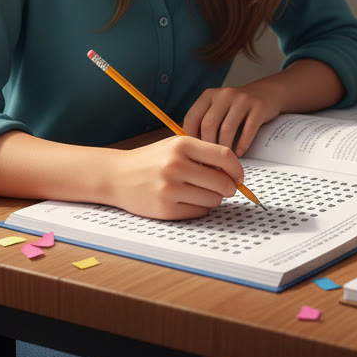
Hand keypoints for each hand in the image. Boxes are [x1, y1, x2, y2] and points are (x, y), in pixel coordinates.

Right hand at [106, 135, 243, 220]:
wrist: (117, 175)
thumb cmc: (151, 160)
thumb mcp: (176, 146)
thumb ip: (203, 154)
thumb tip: (233, 173)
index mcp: (182, 144)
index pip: (224, 156)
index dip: (237, 169)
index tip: (239, 177)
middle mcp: (176, 165)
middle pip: (221, 181)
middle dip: (228, 187)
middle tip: (225, 188)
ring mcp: (170, 188)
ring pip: (212, 199)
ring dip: (214, 198)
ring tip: (202, 192)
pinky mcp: (165, 209)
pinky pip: (198, 212)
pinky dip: (200, 208)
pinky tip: (190, 201)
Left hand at [181, 81, 285, 156]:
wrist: (265, 93)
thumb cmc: (236, 108)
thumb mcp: (217, 108)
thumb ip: (203, 123)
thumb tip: (190, 150)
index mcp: (209, 95)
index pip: (192, 118)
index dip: (190, 139)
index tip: (193, 155)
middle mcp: (224, 95)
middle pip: (209, 124)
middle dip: (208, 147)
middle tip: (209, 164)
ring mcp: (242, 99)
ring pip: (227, 128)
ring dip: (225, 149)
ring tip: (224, 162)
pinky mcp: (258, 107)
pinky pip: (248, 129)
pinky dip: (242, 144)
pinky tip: (239, 154)